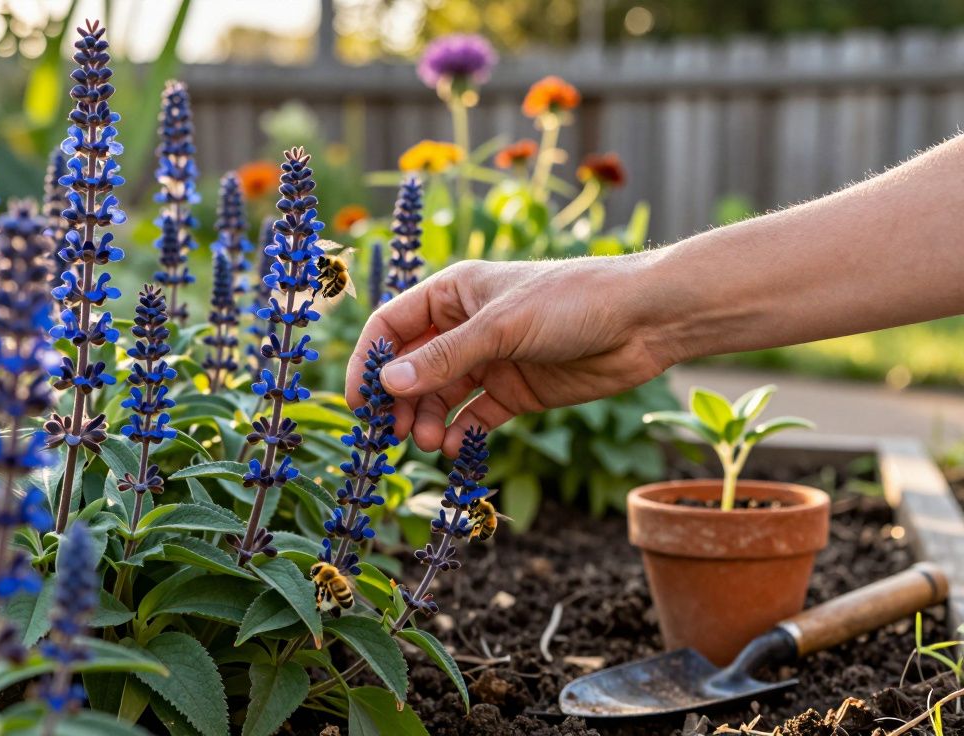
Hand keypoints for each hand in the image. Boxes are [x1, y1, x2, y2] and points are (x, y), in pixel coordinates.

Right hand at [345, 256, 676, 456]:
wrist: (644, 321)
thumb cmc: (572, 301)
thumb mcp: (501, 327)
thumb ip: (444, 358)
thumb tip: (387, 384)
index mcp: (453, 294)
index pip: (392, 327)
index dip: (369, 361)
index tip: (358, 400)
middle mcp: (465, 327)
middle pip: (411, 368)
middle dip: (399, 401)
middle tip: (393, 433)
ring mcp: (490, 361)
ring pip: (440, 397)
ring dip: (428, 421)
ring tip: (429, 443)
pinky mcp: (515, 391)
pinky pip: (474, 416)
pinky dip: (461, 433)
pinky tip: (456, 448)